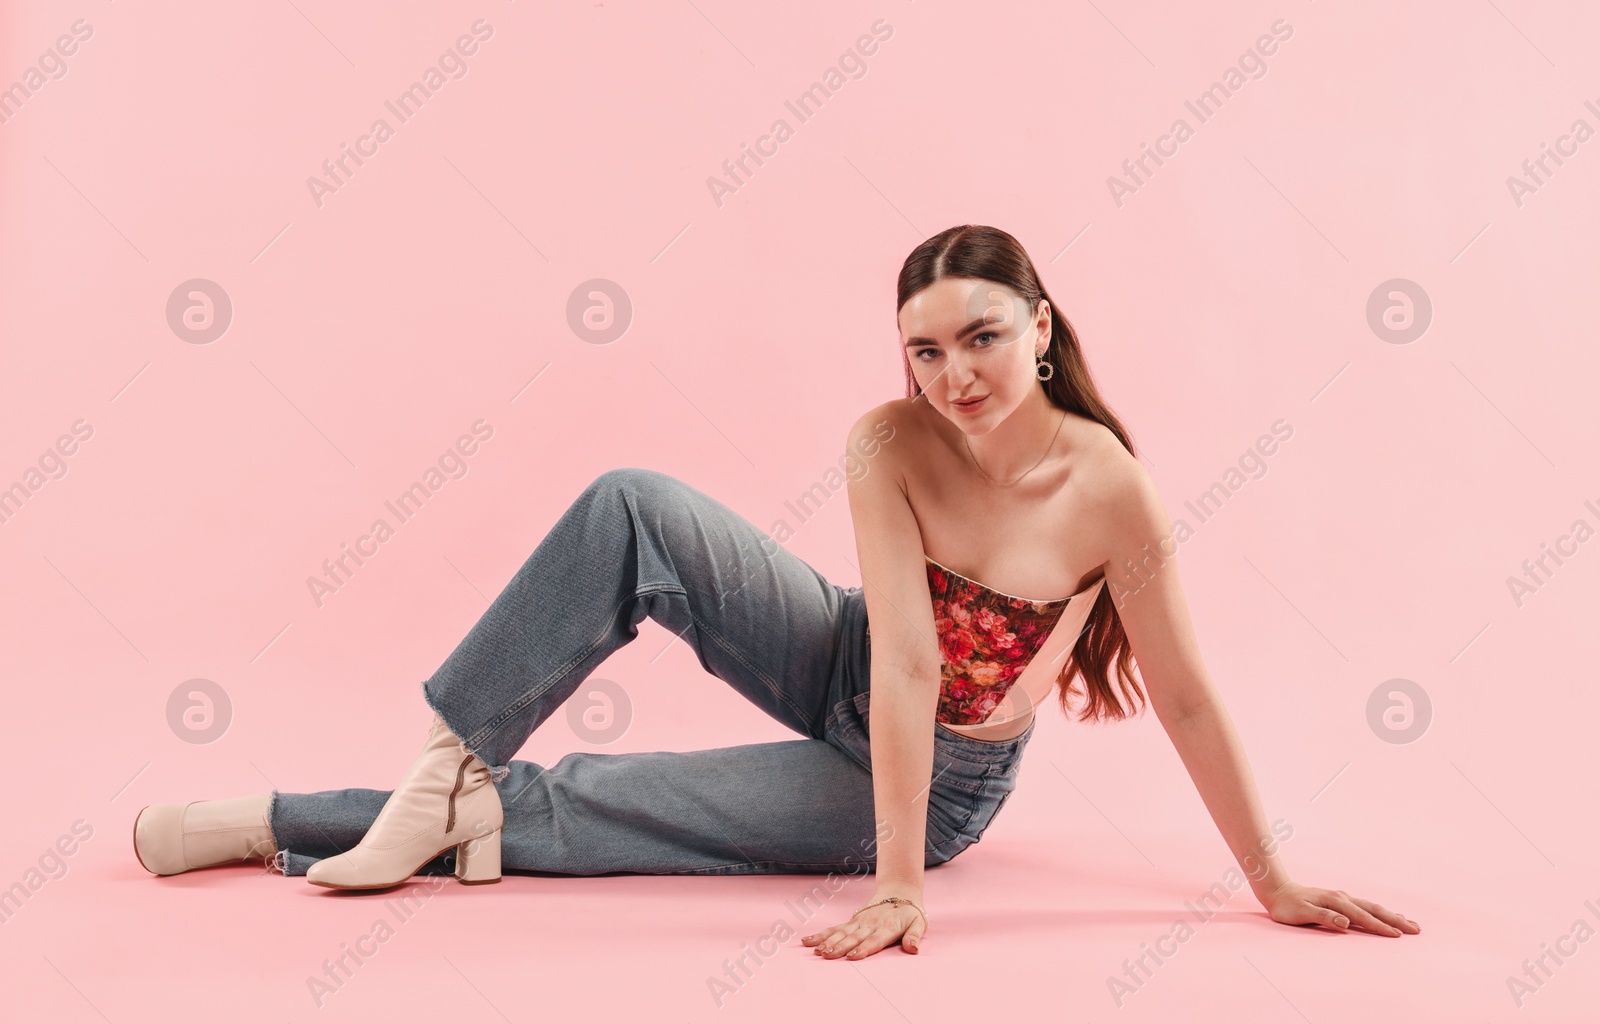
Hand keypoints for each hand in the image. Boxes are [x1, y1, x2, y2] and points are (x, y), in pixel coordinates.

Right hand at [801, 894, 927, 959]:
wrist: (900, 892)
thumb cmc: (910, 913)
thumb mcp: (919, 924)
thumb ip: (915, 936)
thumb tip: (913, 949)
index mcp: (887, 927)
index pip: (874, 940)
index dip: (864, 948)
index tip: (852, 957)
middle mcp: (870, 924)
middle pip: (853, 938)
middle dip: (840, 947)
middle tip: (827, 955)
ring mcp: (859, 922)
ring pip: (841, 933)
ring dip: (828, 941)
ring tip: (817, 951)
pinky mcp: (852, 921)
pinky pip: (835, 929)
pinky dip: (821, 935)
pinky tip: (808, 941)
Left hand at [1260, 880, 1419, 936]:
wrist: (1277, 890)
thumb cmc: (1287, 906)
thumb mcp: (1301, 913)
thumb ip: (1324, 917)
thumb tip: (1345, 922)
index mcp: (1336, 902)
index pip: (1363, 917)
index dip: (1380, 927)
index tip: (1397, 935)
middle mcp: (1343, 898)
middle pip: (1374, 910)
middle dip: (1396, 920)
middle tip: (1416, 930)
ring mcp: (1343, 898)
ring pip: (1373, 907)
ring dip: (1392, 916)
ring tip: (1410, 924)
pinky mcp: (1341, 901)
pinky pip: (1366, 907)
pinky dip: (1380, 912)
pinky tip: (1388, 916)